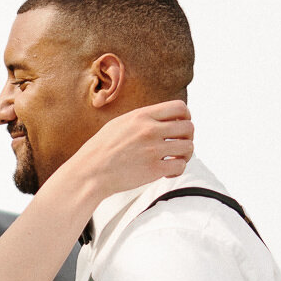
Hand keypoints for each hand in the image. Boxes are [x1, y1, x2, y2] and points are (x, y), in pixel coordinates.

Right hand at [53, 100, 192, 203]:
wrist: (91, 171)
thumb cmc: (102, 149)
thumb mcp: (120, 123)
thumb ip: (142, 118)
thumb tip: (160, 117)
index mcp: (142, 116)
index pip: (180, 107)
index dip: (186, 117)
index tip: (179, 127)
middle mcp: (150, 130)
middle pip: (189, 127)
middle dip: (187, 137)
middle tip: (178, 146)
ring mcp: (153, 150)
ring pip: (188, 147)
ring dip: (185, 155)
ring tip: (174, 159)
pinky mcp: (154, 169)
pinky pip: (180, 166)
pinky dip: (178, 170)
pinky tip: (167, 172)